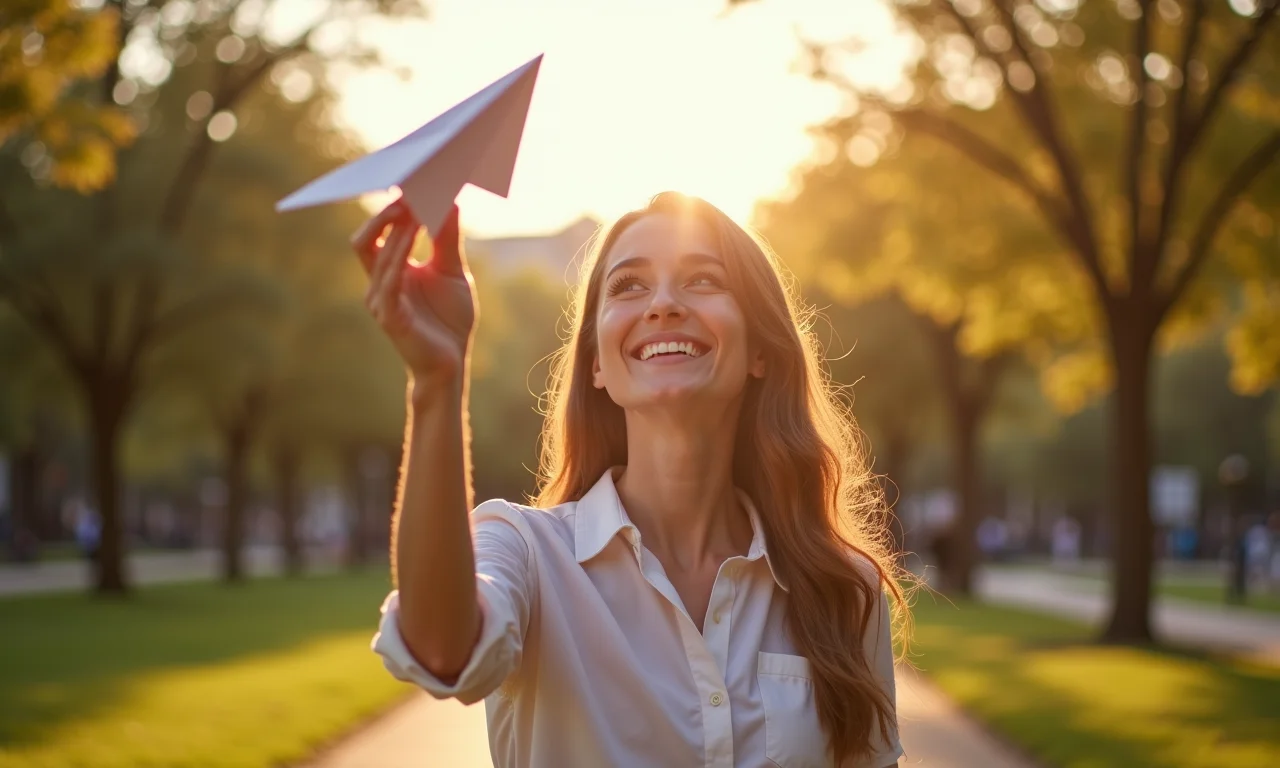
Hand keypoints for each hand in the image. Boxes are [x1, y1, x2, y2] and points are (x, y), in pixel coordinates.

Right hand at [351, 200, 476, 403]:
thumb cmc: (450, 320)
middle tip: (408, 189)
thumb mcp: (452, 271)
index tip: (411, 183)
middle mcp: (378, 282)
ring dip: (396, 227)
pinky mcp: (389, 315)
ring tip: (414, 204)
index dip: (390, 208)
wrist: (452, 363)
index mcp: (390, 270)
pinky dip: (399, 252)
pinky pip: (388, 278)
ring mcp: (380, 299)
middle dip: (384, 213)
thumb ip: (447, 239)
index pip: (379, 231)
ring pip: (376, 253)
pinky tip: (413, 233)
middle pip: (365, 237)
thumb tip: (449, 200)